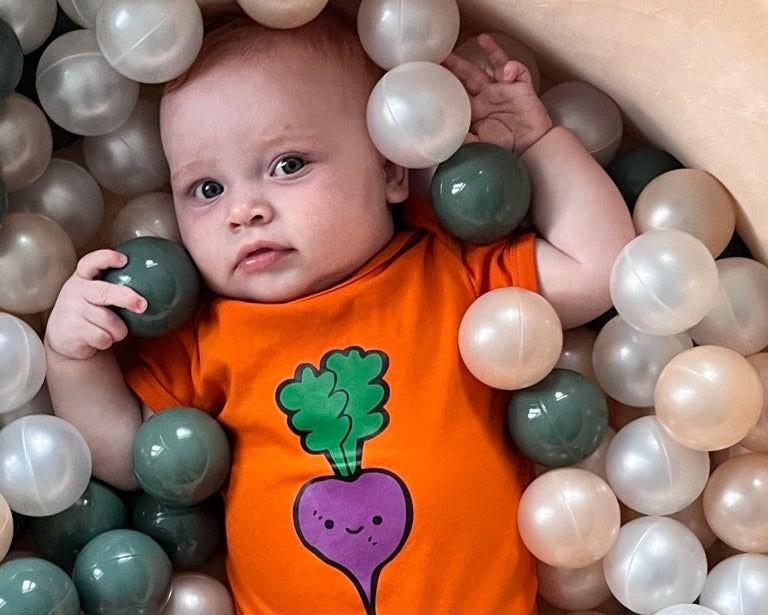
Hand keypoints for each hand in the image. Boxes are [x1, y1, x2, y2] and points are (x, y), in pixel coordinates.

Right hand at [45, 250, 146, 359]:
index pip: (91, 262)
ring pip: (110, 321)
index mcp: (83, 277)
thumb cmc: (90, 312)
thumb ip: (114, 288)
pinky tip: (98, 340)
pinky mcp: (72, 330)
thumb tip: (153, 287)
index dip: (107, 259)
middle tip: (142, 305)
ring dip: (118, 330)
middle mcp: (75, 290)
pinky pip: (103, 337)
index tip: (124, 260)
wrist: (65, 338)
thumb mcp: (97, 295)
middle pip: (105, 292)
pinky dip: (107, 341)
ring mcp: (71, 310)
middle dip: (127, 298)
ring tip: (109, 330)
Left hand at [443, 34, 552, 154]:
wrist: (531, 148)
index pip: (458, 91)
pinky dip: (512, 68)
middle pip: (470, 74)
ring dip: (490, 51)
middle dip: (458, 64)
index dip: (448, 83)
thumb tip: (445, 137)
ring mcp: (505, 90)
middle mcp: (488, 96)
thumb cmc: (505, 147)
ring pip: (496, 64)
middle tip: (444, 55)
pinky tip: (507, 75)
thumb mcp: (479, 145)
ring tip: (481, 39)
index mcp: (476, 109)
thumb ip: (463, 139)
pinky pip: (518, 70)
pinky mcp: (522, 88)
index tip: (433, 76)